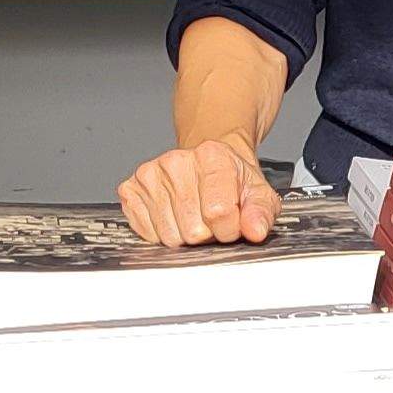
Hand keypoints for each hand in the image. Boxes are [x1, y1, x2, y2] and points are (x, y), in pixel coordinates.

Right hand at [118, 134, 278, 245]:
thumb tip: (255, 230)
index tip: (232, 222)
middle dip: (207, 234)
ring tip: (194, 216)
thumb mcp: (258, 194)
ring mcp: (149, 174)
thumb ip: (261, 213)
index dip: (229, 228)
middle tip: (212, 219)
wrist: (208, 163)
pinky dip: (163, 234)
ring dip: (185, 236)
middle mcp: (176, 161)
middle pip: (193, 229)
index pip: (219, 212)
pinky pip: (147, 234)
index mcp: (211, 156)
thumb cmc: (232, 181)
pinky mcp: (130, 190)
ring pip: (169, 236)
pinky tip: (174, 216)